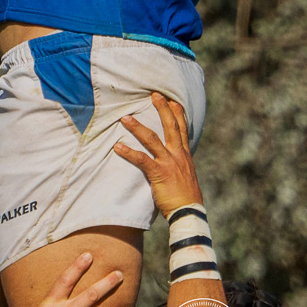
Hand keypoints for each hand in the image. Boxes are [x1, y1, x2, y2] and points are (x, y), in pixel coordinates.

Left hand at [112, 92, 202, 217]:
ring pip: (152, 139)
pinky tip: (117, 147)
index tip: (173, 100)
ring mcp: (169, 162)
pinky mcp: (159, 173)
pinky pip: (142, 159)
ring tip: (125, 118)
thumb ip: (179, 165)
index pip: (182, 129)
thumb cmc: (186, 197)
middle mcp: (178, 155)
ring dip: (137, 127)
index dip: (178, 113)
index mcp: (184, 155)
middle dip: (162, 108)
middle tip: (154, 94)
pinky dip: (129, 152)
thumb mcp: (186, 176)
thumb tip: (173, 162)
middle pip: (170, 126)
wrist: (189, 212)